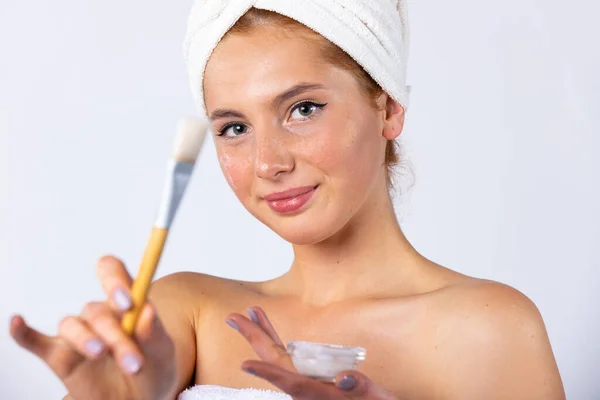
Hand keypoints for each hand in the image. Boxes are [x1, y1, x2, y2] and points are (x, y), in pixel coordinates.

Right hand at [9, 256, 176, 399]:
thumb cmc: (154, 373)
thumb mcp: (164, 357)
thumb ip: (156, 335)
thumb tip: (147, 310)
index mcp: (127, 306)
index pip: (113, 273)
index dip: (115, 279)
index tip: (127, 301)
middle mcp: (100, 316)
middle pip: (97, 310)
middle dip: (115, 335)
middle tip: (134, 363)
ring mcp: (79, 336)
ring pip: (72, 325)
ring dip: (86, 340)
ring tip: (100, 355)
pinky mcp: (60, 357)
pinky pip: (36, 341)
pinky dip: (24, 333)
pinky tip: (17, 323)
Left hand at [226, 307, 397, 399]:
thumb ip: (360, 389)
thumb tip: (344, 378)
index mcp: (319, 394)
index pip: (290, 382)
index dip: (267, 373)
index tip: (245, 364)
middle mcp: (308, 388)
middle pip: (276, 360)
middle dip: (255, 338)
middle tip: (232, 317)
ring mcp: (308, 382)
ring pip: (280, 357)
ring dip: (265, 334)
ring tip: (252, 313)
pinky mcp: (312, 379)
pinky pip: (290, 359)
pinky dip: (278, 342)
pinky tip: (271, 335)